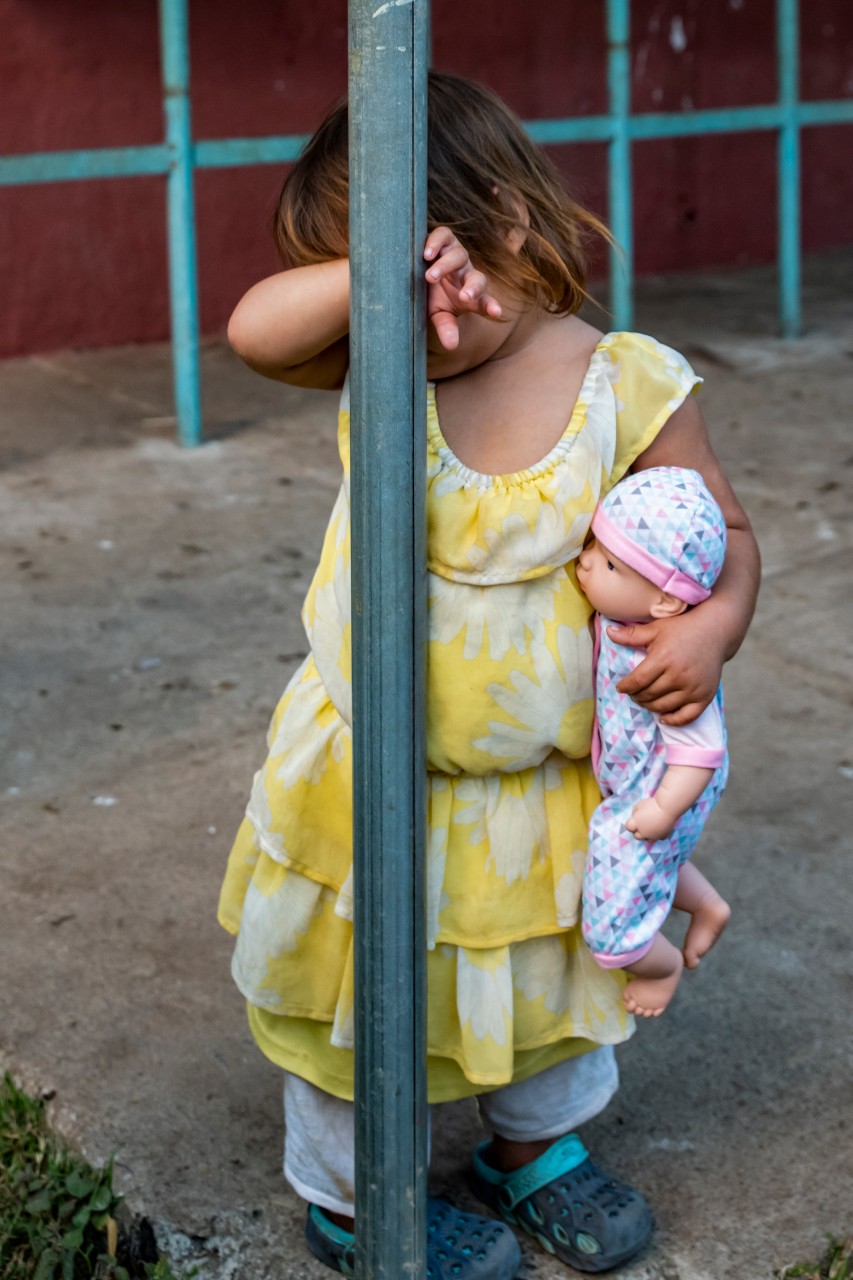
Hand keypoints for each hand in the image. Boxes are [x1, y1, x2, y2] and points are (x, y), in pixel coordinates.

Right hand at [424, 227, 501, 349]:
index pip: (484, 301)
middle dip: (473, 288)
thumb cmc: (432, 297)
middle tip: (464, 298)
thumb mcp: (438, 315)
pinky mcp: (444, 240)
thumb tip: (451, 346)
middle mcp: (466, 273)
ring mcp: (456, 255)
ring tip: (429, 277)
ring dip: (445, 266)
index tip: (496, 313)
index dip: (489, 306)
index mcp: (469, 294)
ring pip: (458, 256)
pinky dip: (436, 242)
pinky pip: (444, 236)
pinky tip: (426, 254)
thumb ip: (446, 327)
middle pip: (477, 278)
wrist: (418, 274)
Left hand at [608, 607, 724, 725]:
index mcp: (664, 658)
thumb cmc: (682, 628)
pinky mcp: (705, 696)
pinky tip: (663, 716)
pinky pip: (686, 717)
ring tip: (644, 699)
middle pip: (648, 695)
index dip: (625, 687)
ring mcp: (693, 687)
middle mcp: (679, 675)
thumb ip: (631, 634)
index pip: (637, 681)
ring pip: (662, 707)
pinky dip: (673, 720)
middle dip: (636, 696)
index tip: (620, 687)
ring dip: (649, 706)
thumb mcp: (656, 628)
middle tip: (633, 692)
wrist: (716, 631)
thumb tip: (608, 632)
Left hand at [626, 797, 673, 842]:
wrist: (668, 807)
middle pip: (637, 836)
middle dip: (638, 830)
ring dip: (647, 834)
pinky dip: (658, 833)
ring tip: (651, 824)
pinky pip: (659, 837)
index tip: (636, 816)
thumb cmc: (653, 804)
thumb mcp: (640, 804)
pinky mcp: (663, 836)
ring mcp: (653, 836)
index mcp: (635, 824)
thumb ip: (635, 812)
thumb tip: (635, 818)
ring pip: (647, 839)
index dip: (631, 821)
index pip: (628, 827)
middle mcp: (643, 833)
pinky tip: (660, 826)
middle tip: (643, 821)